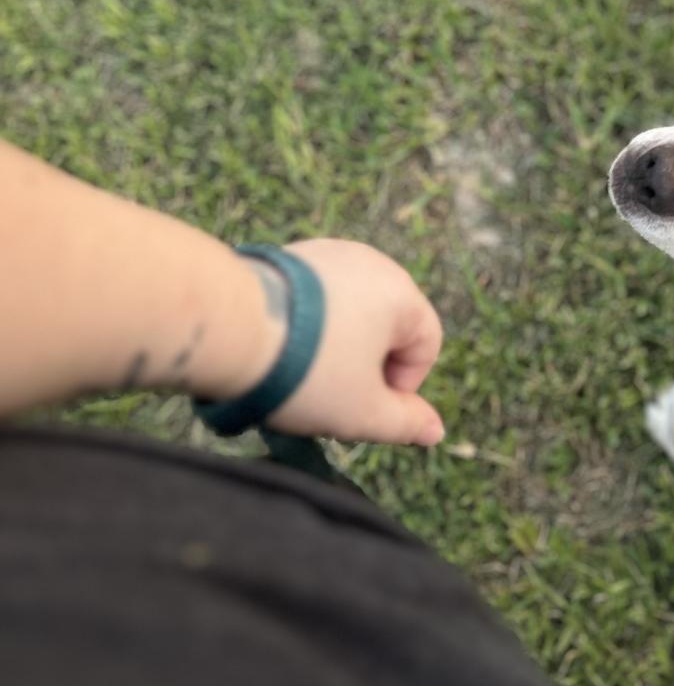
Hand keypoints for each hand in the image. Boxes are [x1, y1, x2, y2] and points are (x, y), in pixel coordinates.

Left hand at [250, 240, 444, 445]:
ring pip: (349, 315)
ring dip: (335, 350)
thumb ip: (407, 424)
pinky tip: (278, 350)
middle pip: (387, 328)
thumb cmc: (306, 373)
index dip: (404, 386)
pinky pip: (314, 300)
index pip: (426, 344)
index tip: (365, 405)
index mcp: (400, 293)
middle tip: (330, 398)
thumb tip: (435, 432)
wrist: (225, 327)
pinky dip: (306, 328)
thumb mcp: (364, 412)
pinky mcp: (288, 256)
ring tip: (299, 376)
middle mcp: (370, 262)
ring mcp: (327, 253)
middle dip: (366, 368)